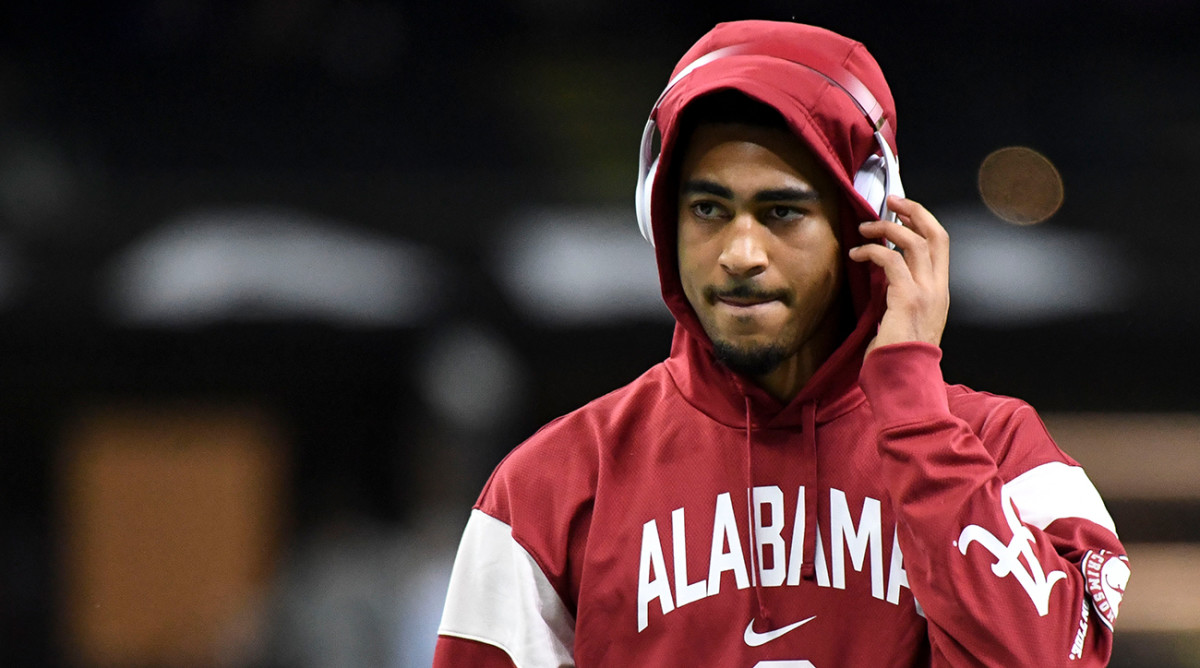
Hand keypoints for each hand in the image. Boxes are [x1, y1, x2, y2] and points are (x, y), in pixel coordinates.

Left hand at [848, 195, 949, 354]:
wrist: (903, 380)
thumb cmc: (897, 355)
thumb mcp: (904, 318)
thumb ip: (900, 293)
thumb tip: (882, 272)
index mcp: (939, 292)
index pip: (941, 244)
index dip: (924, 220)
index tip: (902, 208)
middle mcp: (938, 289)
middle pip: (936, 234)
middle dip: (914, 211)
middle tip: (890, 201)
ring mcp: (926, 293)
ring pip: (914, 242)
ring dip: (886, 228)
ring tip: (863, 228)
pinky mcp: (907, 299)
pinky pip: (890, 261)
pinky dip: (871, 251)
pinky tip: (856, 254)